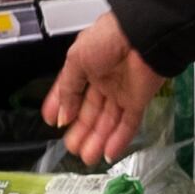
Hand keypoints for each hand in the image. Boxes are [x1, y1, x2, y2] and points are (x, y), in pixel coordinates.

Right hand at [43, 10, 163, 166]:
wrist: (143, 35)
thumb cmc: (108, 38)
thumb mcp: (75, 60)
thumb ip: (67, 89)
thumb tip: (62, 114)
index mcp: (86, 66)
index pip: (70, 92)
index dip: (60, 108)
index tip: (52, 123)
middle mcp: (103, 80)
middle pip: (89, 112)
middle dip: (80, 131)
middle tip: (71, 148)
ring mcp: (121, 92)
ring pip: (107, 122)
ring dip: (96, 140)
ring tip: (86, 158)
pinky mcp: (139, 100)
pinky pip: (128, 124)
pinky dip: (118, 140)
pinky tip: (107, 154)